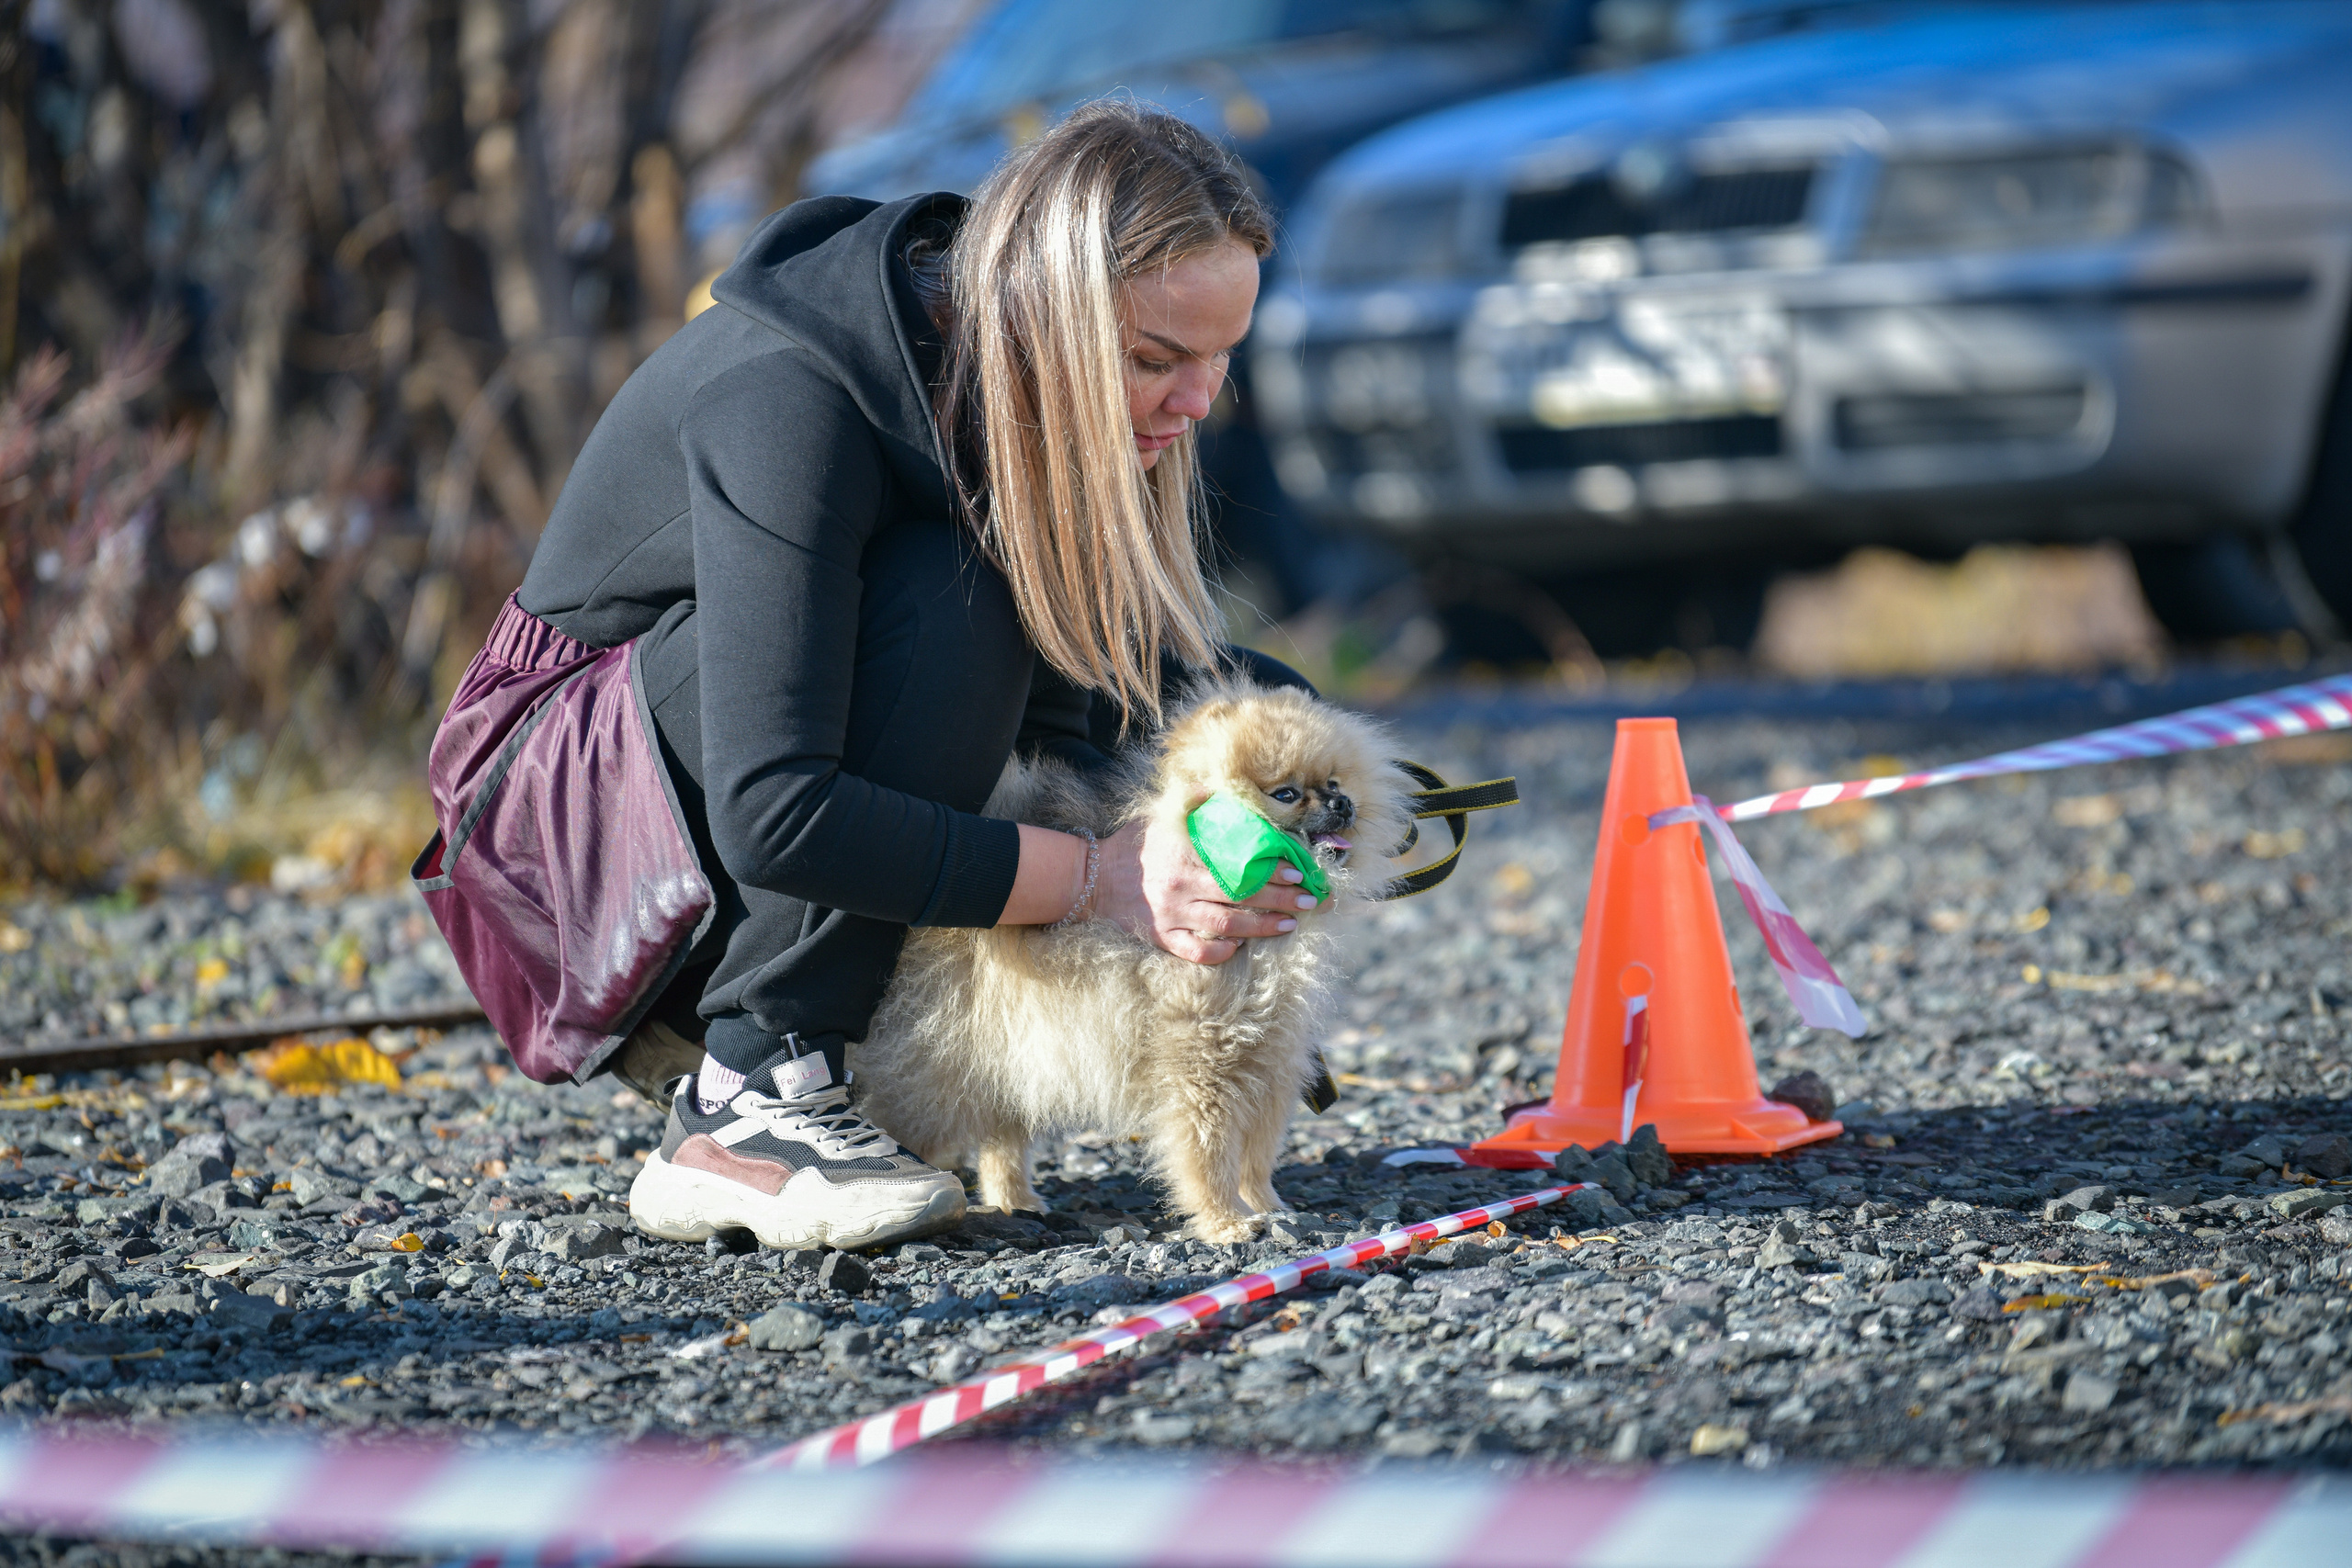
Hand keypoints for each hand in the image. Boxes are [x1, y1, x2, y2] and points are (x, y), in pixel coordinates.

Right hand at [1094, 817, 1318, 964]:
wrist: (1090, 878)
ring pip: (1227, 927)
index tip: (1299, 872)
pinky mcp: (1162, 938)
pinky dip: (1221, 952)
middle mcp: (1181, 888)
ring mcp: (1172, 916)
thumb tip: (1217, 787)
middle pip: (1241, 898)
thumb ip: (1190, 801)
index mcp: (1185, 857)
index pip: (1239, 866)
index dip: (1272, 871)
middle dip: (1280, 900)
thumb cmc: (1131, 845)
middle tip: (1309, 901)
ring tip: (1289, 924)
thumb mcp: (1159, 815)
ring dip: (1262, 928)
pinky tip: (1240, 946)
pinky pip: (1197, 952)